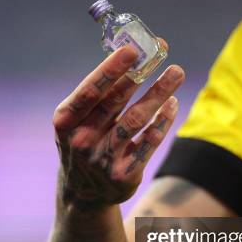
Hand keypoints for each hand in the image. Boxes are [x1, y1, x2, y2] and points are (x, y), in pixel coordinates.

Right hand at [53, 42, 184, 209]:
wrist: (83, 192)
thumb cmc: (84, 141)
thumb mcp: (77, 121)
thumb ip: (99, 94)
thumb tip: (132, 55)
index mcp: (65, 122)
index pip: (90, 91)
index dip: (110, 69)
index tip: (132, 50)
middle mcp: (82, 140)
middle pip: (115, 101)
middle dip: (140, 74)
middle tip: (161, 51)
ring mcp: (103, 159)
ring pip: (137, 119)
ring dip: (159, 93)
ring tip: (176, 73)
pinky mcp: (124, 174)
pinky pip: (150, 141)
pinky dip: (163, 120)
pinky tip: (172, 103)